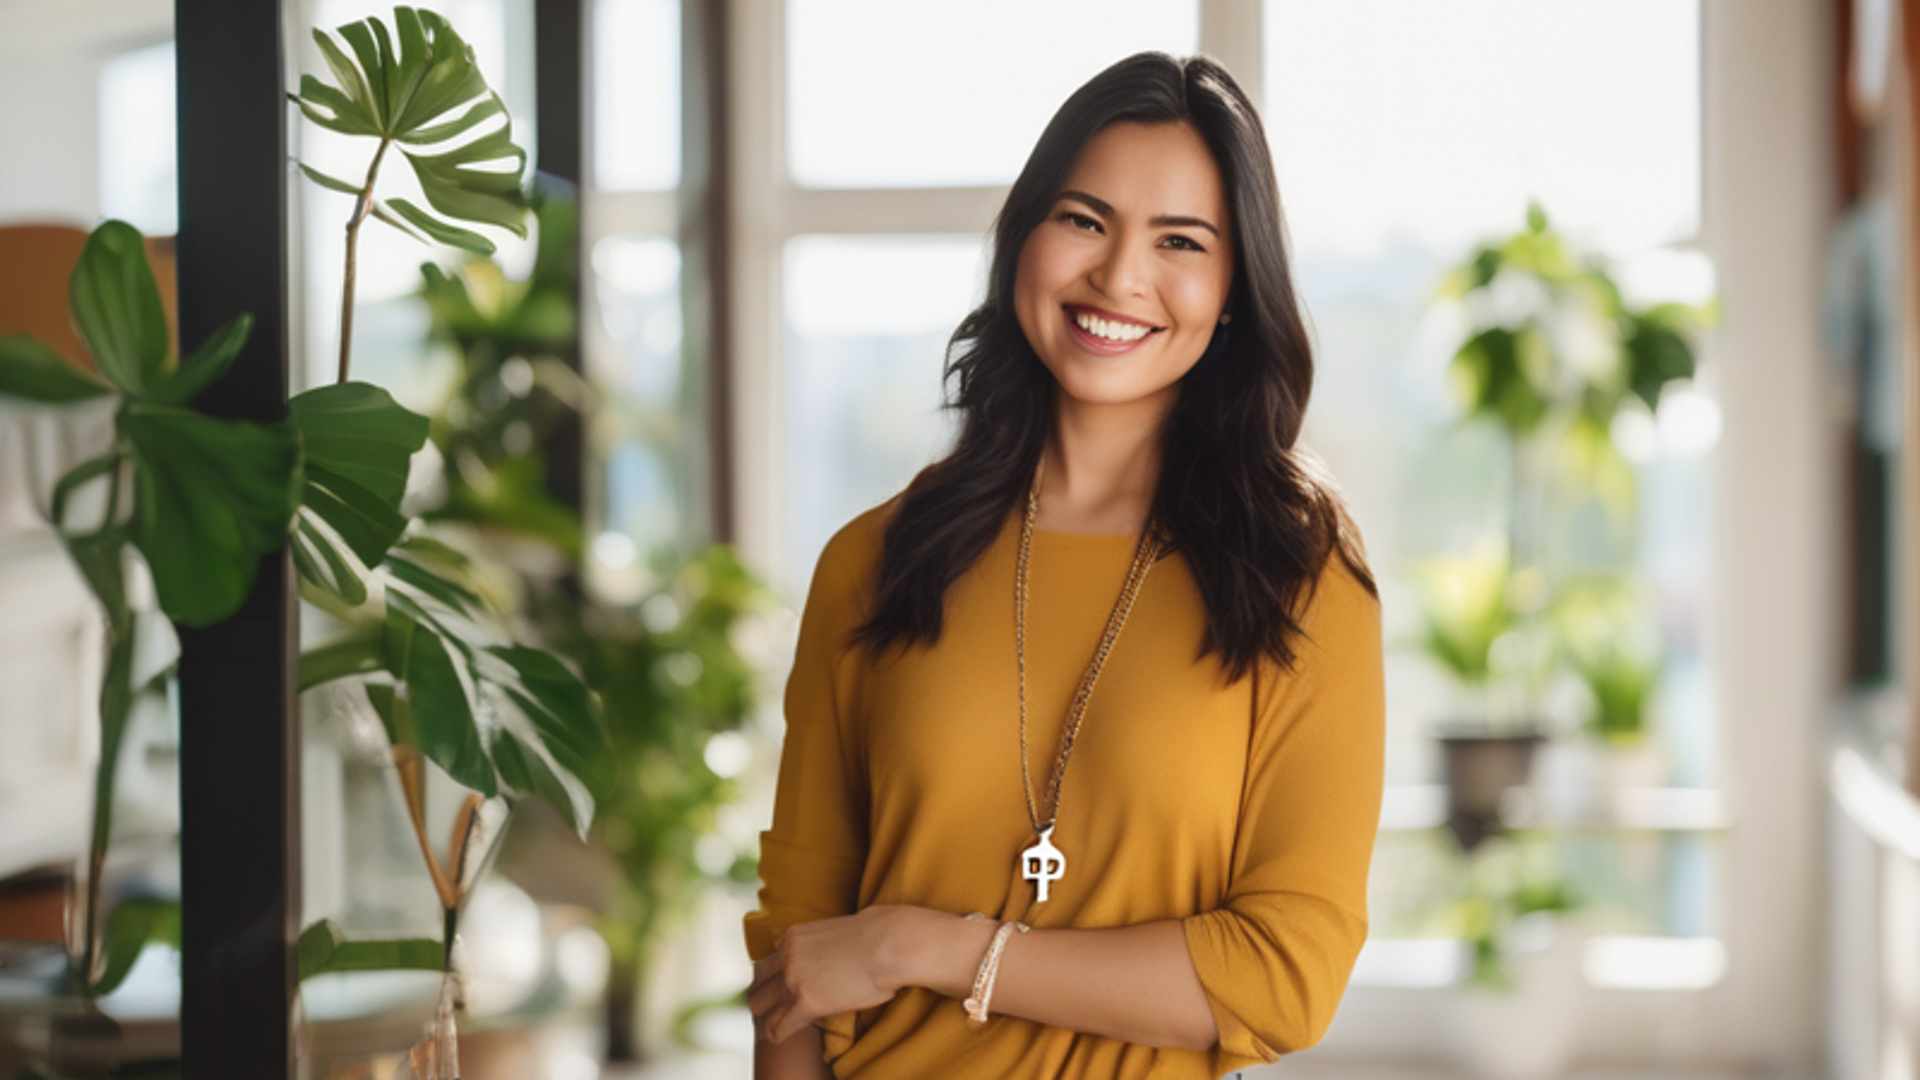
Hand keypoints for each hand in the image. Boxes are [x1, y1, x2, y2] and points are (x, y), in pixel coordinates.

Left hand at [747, 905, 949, 1043]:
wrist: (892, 943)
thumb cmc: (878, 935)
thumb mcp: (836, 930)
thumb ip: (820, 942)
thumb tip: (830, 949)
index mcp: (793, 937)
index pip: (766, 964)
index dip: (772, 980)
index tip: (780, 991)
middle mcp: (786, 956)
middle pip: (757, 984)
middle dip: (764, 998)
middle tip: (776, 1009)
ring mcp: (792, 980)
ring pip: (760, 1006)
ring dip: (767, 1017)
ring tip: (777, 1024)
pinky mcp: (804, 1004)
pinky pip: (777, 1027)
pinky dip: (778, 1033)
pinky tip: (784, 1035)